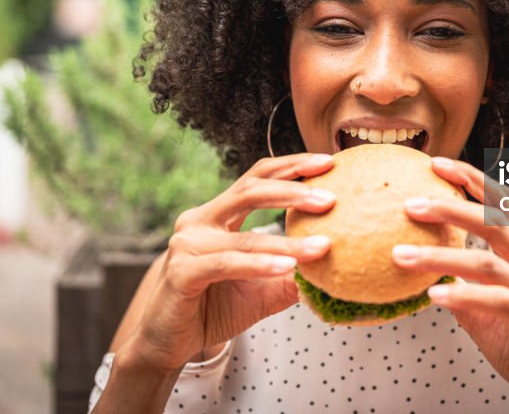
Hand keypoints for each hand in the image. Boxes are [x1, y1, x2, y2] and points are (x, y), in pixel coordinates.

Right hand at [123, 153, 336, 372]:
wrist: (169, 344)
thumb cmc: (213, 309)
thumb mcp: (264, 288)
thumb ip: (295, 273)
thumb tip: (339, 265)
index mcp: (218, 214)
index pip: (257, 177)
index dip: (291, 166)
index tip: (328, 162)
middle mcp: (200, 221)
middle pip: (250, 191)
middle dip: (293, 190)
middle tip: (330, 199)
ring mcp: (187, 244)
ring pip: (245, 236)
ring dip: (287, 242)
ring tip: (323, 246)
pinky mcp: (181, 272)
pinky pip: (228, 263)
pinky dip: (259, 265)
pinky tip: (287, 267)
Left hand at [392, 157, 508, 413]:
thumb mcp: (487, 314)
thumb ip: (464, 290)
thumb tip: (428, 276)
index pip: (501, 206)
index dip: (471, 180)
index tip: (436, 164)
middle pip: (494, 224)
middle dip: (451, 208)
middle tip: (409, 204)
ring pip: (487, 264)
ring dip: (441, 258)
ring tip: (401, 256)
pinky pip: (498, 304)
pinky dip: (463, 297)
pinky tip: (434, 297)